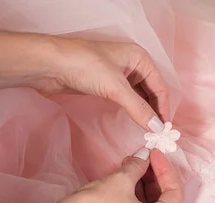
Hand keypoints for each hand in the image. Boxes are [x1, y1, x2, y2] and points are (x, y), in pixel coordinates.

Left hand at [34, 37, 169, 132]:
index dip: (163, 107)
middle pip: (150, 91)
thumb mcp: (115, 87)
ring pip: (138, 96)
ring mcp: (117, 75)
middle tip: (158, 133)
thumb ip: (138, 108)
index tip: (164, 129)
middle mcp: (131, 65)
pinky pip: (124, 99)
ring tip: (148, 131)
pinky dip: (131, 110)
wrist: (50, 66)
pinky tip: (134, 121)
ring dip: (143, 111)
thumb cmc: (84, 66)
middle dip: (155, 110)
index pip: (159, 86)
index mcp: (139, 58)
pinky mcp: (104, 85)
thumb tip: (156, 127)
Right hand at [61, 149, 182, 202]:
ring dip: (143, 187)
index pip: (174, 193)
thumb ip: (138, 166)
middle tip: (144, 158)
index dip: (166, 169)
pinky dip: (134, 200)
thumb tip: (144, 155)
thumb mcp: (121, 179)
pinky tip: (124, 183)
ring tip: (131, 167)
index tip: (154, 153)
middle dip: (154, 178)